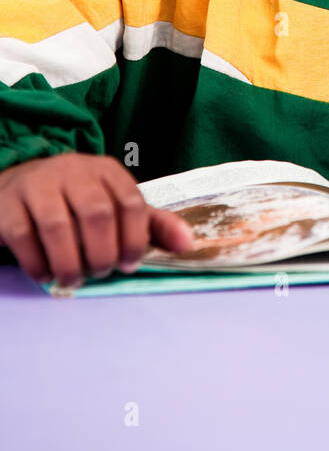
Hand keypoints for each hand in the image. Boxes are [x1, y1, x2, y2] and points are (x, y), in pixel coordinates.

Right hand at [0, 153, 193, 288]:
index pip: (131, 203)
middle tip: (100, 272)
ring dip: (70, 262)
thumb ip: (151, 224)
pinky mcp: (8, 203)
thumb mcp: (115, 205)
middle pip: (97, 213)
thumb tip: (189, 244)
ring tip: (74, 279)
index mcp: (106, 170)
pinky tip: (46, 274)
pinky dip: (38, 263)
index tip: (129, 264)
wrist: (17, 187)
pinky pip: (24, 236)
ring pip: (58, 225)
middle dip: (103, 253)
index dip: (135, 239)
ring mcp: (37, 184)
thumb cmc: (75, 202)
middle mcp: (73, 170)